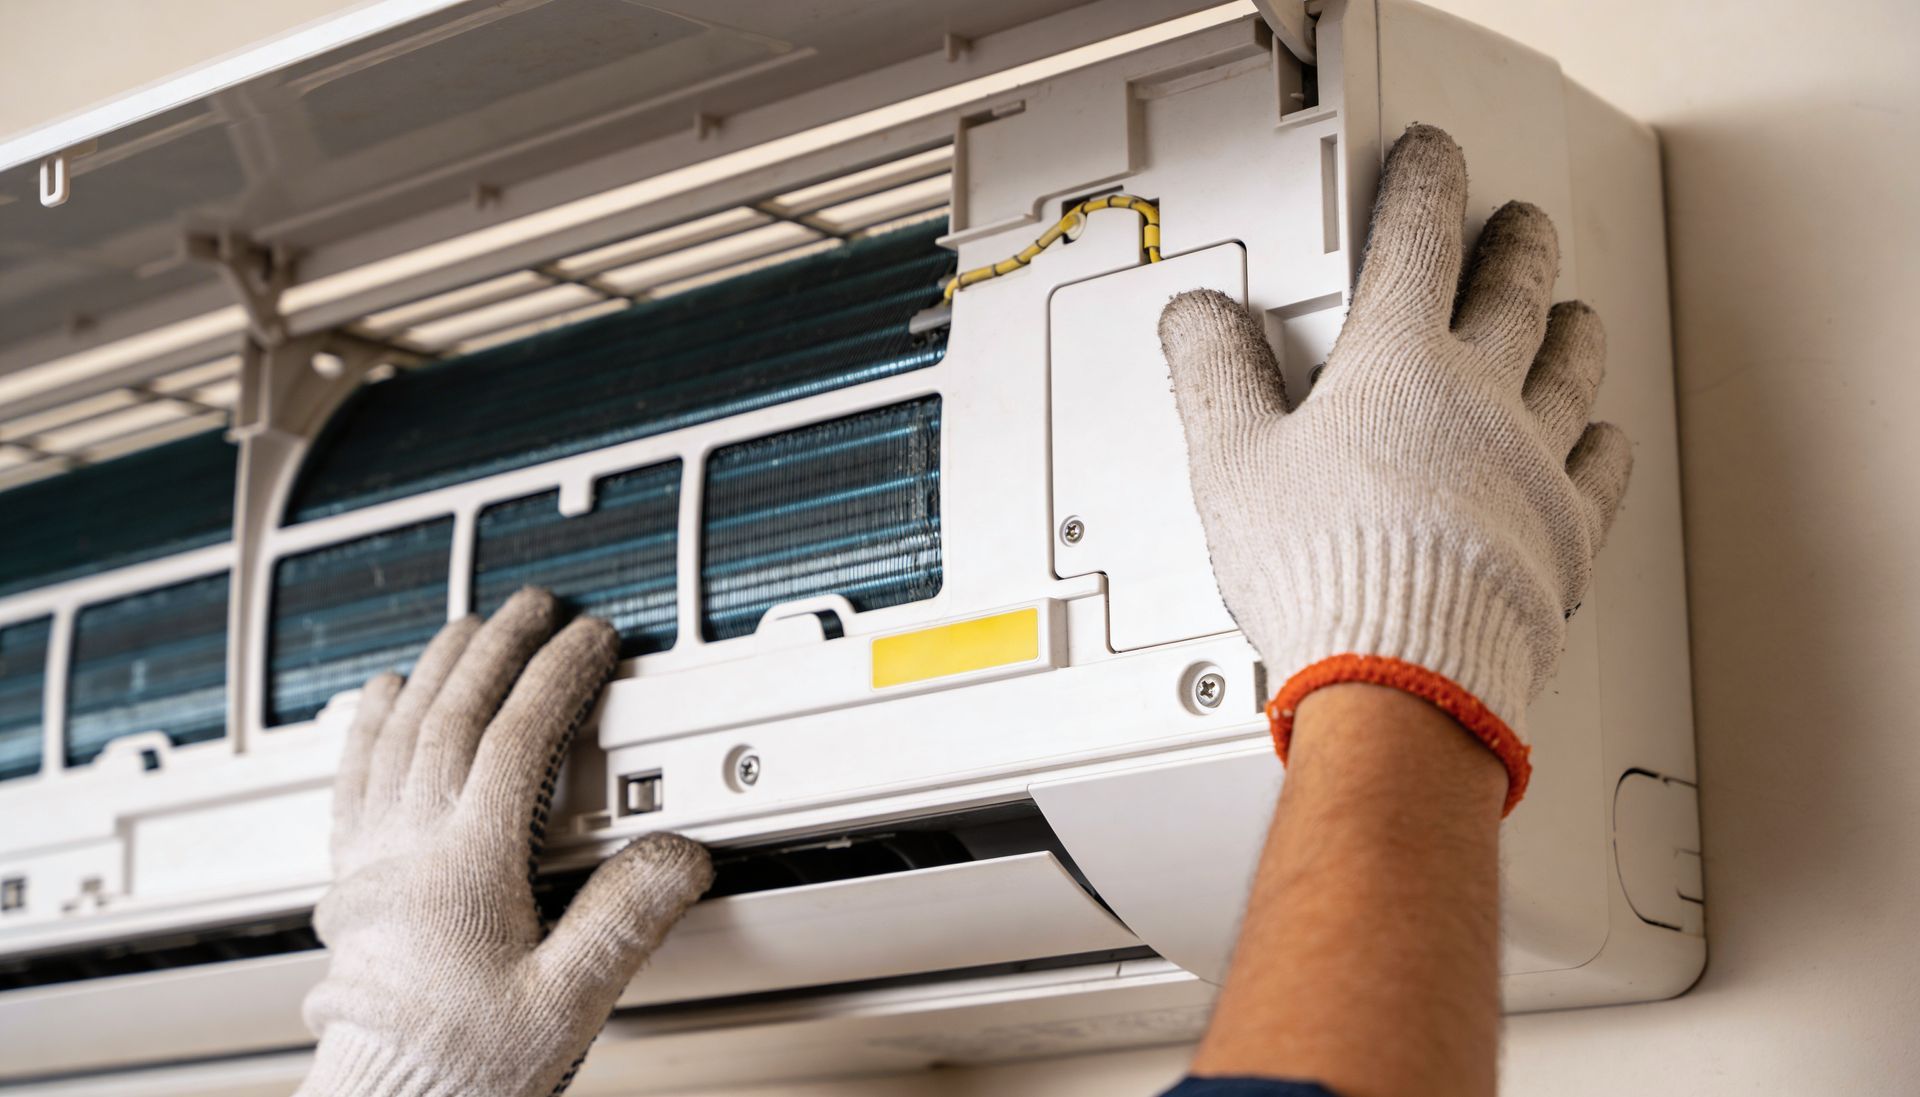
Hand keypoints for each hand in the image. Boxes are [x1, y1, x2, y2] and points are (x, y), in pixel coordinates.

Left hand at [298, 588, 712, 1096]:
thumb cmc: (465, 1064)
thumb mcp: (567, 1002)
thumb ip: (624, 921)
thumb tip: (679, 855)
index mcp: (466, 868)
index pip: (516, 740)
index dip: (558, 676)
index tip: (591, 639)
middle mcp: (410, 850)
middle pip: (453, 716)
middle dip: (498, 649)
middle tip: (532, 607)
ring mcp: (373, 861)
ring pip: (399, 735)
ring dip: (438, 670)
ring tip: (466, 628)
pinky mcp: (351, 881)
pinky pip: (353, 777)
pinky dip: (370, 723)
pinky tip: (380, 697)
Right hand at [1157, 124, 1631, 813]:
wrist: (1406, 675)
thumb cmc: (1324, 573)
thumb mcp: (1233, 466)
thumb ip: (1215, 377)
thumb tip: (1199, 320)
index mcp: (1395, 369)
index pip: (1416, 242)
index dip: (1423, 185)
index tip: (1431, 160)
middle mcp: (1479, 399)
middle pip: (1512, 290)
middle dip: (1514, 241)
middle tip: (1516, 221)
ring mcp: (1532, 463)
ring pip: (1570, 366)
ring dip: (1569, 326)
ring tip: (1568, 309)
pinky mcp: (1564, 532)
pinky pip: (1601, 465)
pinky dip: (1603, 437)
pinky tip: (1600, 433)